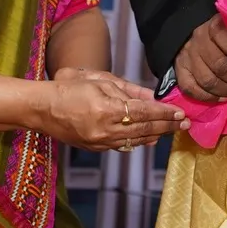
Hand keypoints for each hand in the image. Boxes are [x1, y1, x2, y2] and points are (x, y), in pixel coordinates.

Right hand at [40, 72, 184, 151]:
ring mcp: (100, 142)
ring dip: (156, 135)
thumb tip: (153, 96)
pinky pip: (123, 145)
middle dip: (167, 126)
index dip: (165, 113)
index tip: (180, 113)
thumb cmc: (68, 87)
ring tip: (172, 130)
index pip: (144, 112)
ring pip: (136, 140)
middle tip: (184, 124)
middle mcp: (105, 129)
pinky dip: (139, 141)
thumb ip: (128, 89)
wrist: (41, 108)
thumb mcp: (100, 80)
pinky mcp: (95, 148)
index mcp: (107, 109)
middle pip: (144, 128)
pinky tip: (150, 138)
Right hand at [174, 16, 226, 102]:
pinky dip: (207, 97)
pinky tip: (221, 98)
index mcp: (215, 27)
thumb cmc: (222, 35)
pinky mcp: (179, 69)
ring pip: (207, 80)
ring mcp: (187, 56)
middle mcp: (199, 40)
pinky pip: (191, 89)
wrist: (193, 34)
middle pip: (220, 66)